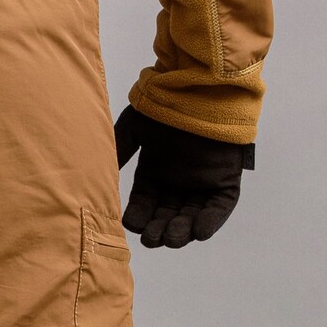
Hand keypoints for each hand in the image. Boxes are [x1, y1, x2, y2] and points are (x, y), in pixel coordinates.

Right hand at [114, 106, 255, 249]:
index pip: (145, 205)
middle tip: (152, 239)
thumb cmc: (166, 103)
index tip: (132, 224)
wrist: (202, 87)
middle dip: (158, 230)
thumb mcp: (134, 128)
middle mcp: (178, 181)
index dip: (139, 217)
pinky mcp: (225, 181)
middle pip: (167, 216)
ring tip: (170, 238)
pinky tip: (197, 232)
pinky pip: (220, 208)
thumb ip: (119, 152)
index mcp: (155, 172)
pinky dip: (210, 221)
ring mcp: (202, 182)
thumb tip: (100, 177)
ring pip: (191, 216)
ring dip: (181, 231)